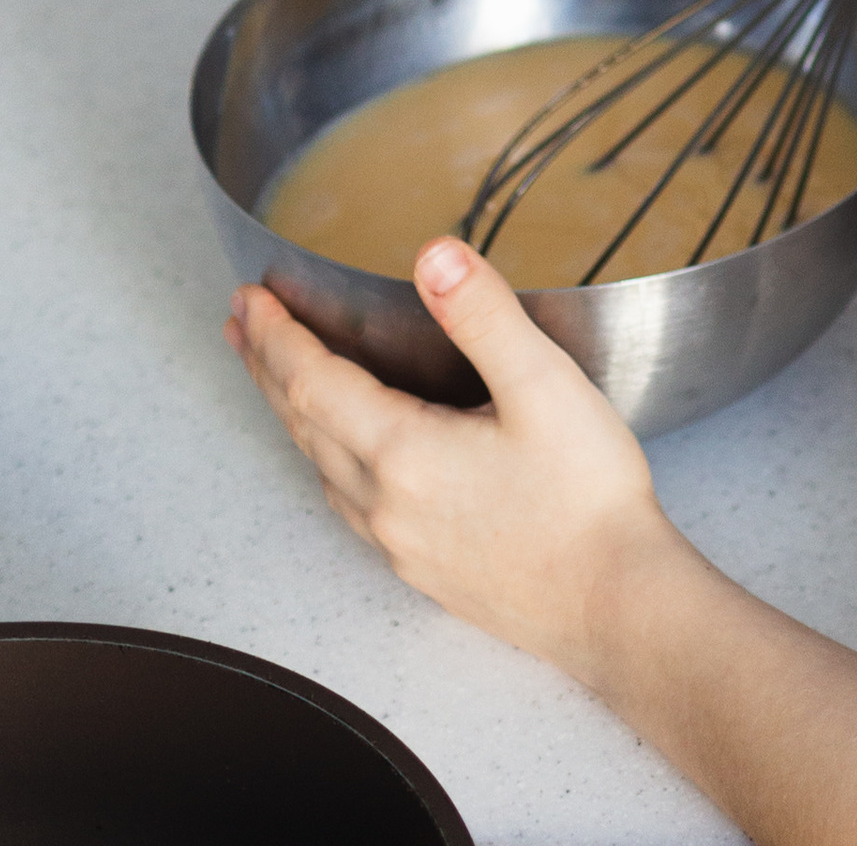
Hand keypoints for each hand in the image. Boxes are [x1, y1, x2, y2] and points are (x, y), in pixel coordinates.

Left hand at [227, 243, 675, 691]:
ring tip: (277, 377)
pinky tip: (343, 454)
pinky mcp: (421, 565)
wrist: (613, 602)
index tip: (253, 296)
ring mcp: (398, 543)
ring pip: (320, 465)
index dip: (278, 335)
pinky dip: (325, 455)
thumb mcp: (544, 387)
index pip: (312, 382)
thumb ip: (484, 315)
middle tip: (242, 322)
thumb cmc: (585, 498)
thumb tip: (434, 255)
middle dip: (267, 367)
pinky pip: (348, 500)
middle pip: (303, 424)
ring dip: (291, 412)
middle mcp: (383, 503)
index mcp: (402, 452)